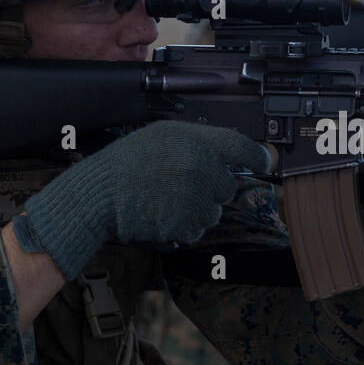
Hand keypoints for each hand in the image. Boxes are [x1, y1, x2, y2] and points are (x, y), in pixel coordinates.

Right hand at [15, 122, 270, 278]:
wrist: (99, 194)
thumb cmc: (127, 164)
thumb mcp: (162, 136)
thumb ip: (198, 142)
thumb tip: (230, 155)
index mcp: (195, 141)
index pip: (241, 146)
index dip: (257, 155)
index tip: (264, 161)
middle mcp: (200, 168)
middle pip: (228, 185)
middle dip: (211, 187)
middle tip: (181, 183)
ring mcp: (194, 198)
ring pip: (214, 210)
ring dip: (197, 208)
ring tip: (166, 198)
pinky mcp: (186, 224)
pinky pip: (198, 228)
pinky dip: (184, 225)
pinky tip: (163, 214)